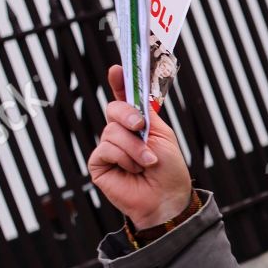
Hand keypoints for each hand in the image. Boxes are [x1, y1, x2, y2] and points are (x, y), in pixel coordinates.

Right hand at [88, 64, 192, 229]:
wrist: (167, 198)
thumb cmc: (169, 170)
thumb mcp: (163, 136)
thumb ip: (146, 116)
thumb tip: (133, 98)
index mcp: (137, 124)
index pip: (124, 99)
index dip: (119, 83)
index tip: (117, 69)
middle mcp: (120, 133)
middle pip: (114, 109)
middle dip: (128, 115)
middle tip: (141, 127)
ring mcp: (108, 147)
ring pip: (112, 131)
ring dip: (135, 148)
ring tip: (147, 164)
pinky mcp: (98, 163)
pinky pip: (106, 149)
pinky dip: (124, 159)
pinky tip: (133, 171)